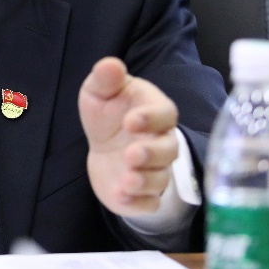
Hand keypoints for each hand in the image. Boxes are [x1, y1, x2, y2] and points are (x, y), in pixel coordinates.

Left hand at [78, 56, 179, 216]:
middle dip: (151, 154)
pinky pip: (149, 203)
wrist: (104, 145)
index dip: (152, 118)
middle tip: (131, 154)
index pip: (165, 114)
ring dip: (145, 181)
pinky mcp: (144, 194)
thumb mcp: (99, 91)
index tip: (130, 120)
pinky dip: (138, 203)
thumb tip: (110, 65)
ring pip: (161, 178)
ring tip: (126, 179)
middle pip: (169, 150)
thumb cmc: (108, 112)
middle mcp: (161, 142)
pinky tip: (122, 197)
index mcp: (155, 112)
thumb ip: (106, 78)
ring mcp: (155, 170)